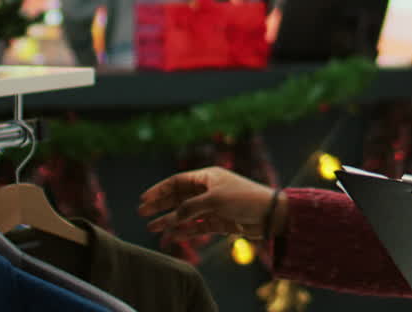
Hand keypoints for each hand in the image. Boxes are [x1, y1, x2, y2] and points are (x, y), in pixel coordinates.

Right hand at [138, 167, 281, 239]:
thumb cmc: (243, 198)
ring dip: (170, 220)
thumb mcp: (214, 200)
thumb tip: (173, 218)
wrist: (269, 214)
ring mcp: (213, 206)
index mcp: (207, 177)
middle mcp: (208, 190)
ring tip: (152, 228)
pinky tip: (173, 235)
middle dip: (161, 205)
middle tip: (142, 214)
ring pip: (186, 213)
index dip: (160, 190)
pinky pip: (198, 225)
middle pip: (179, 197)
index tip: (144, 200)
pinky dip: (185, 230)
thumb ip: (190, 208)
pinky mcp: (220, 221)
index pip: (177, 181)